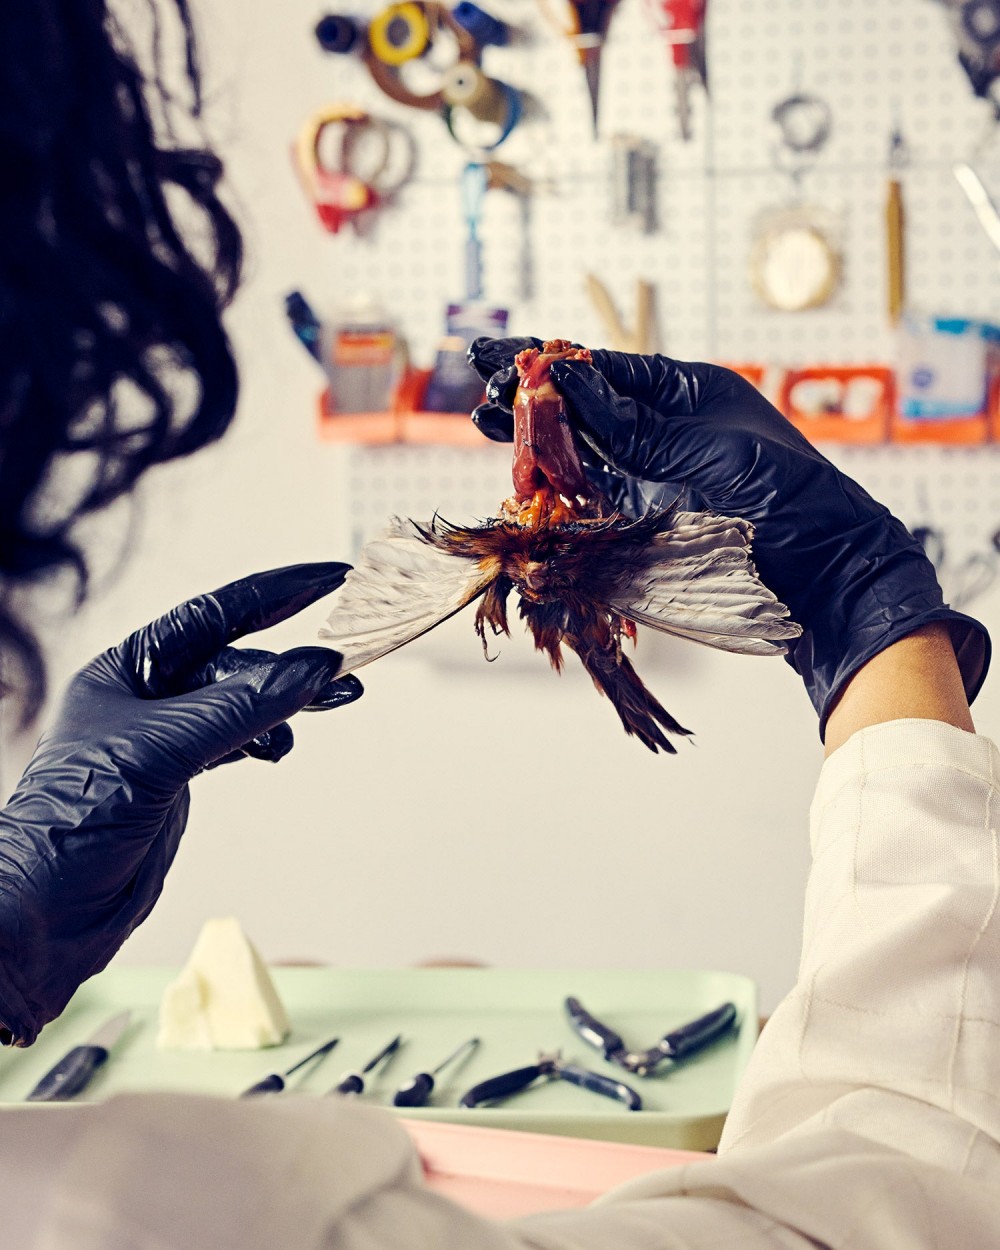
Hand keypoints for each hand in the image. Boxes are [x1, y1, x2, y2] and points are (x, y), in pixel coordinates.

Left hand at [0, 563, 362, 1045]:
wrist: (48, 916)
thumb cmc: (72, 826)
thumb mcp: (161, 751)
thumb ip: (240, 707)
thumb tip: (311, 668)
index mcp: (127, 668)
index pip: (213, 615)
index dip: (274, 593)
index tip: (328, 577)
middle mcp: (146, 696)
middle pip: (236, 660)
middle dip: (294, 659)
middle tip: (350, 656)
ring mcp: (165, 738)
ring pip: (244, 703)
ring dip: (289, 701)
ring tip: (338, 700)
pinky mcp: (180, 777)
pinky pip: (239, 740)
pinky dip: (268, 738)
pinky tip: (283, 745)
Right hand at [469, 338, 989, 734]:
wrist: (818, 564)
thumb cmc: (783, 489)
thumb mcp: (706, 444)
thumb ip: (633, 422)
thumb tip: (570, 380)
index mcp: (684, 391)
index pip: (604, 368)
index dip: (550, 360)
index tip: (501, 353)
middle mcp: (660, 427)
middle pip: (581, 403)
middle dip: (530, 391)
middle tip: (478, 379)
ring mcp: (648, 471)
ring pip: (576, 446)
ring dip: (530, 432)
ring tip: (480, 413)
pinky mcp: (641, 513)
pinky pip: (587, 490)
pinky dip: (551, 477)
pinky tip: (516, 463)